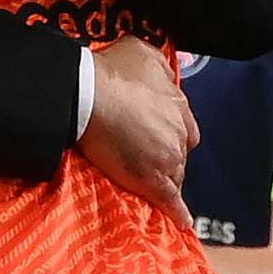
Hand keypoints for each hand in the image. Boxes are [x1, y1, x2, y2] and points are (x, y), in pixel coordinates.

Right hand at [79, 37, 196, 229]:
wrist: (88, 94)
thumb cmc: (110, 71)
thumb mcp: (139, 51)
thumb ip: (155, 63)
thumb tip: (159, 67)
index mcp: (177, 105)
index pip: (184, 125)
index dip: (169, 131)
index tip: (156, 134)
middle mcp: (179, 132)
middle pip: (179, 152)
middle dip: (166, 154)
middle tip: (145, 156)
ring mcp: (167, 157)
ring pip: (174, 175)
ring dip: (166, 179)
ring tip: (152, 186)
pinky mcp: (150, 179)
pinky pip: (168, 200)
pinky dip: (176, 212)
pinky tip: (181, 222)